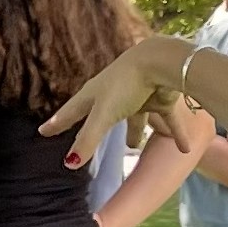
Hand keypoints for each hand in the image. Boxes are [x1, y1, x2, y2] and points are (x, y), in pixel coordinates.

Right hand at [42, 34, 202, 168]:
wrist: (163, 62)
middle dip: (93, 127)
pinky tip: (184, 150)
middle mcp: (114, 94)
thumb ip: (88, 139)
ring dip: (135, 131)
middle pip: (99, 115)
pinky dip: (176, 134)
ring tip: (133, 145)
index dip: (57, 123)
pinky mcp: (160, 98)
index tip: (43, 131)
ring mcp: (137, 95)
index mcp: (95, 94)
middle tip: (83, 137)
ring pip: (135, 118)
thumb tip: (69, 164)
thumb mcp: (104, 115)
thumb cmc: (127, 84)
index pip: (70, 112)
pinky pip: (168, 121)